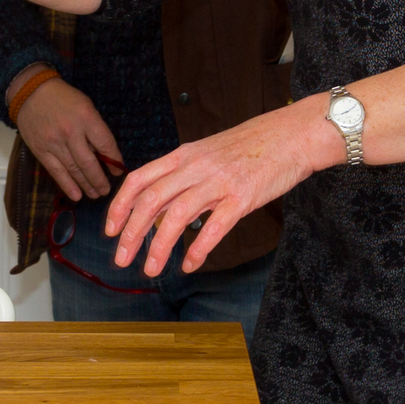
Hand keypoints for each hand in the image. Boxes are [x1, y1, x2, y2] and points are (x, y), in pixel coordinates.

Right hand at [15, 75, 122, 201]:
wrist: (31, 93)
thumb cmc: (64, 99)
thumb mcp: (86, 106)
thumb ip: (95, 129)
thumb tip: (105, 156)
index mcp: (86, 117)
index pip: (105, 144)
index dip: (114, 160)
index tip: (118, 171)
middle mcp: (71, 132)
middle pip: (89, 162)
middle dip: (100, 179)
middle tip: (106, 190)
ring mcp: (54, 143)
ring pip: (73, 170)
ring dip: (86, 185)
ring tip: (95, 194)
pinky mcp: (41, 151)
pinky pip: (56, 172)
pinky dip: (67, 185)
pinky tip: (77, 195)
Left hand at [104, 102, 331, 278]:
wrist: (293, 134)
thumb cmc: (252, 146)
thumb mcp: (208, 153)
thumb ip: (183, 177)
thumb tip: (158, 209)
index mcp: (185, 154)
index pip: (140, 179)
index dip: (120, 206)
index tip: (111, 230)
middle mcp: (196, 166)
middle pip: (151, 200)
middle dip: (131, 233)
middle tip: (121, 259)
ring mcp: (219, 181)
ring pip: (177, 216)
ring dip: (159, 246)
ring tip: (151, 269)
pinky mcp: (243, 196)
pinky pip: (214, 227)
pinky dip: (198, 249)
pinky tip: (190, 265)